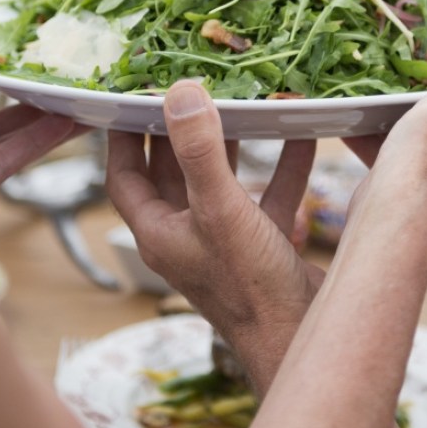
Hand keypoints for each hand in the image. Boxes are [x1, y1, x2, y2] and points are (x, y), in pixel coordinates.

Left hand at [107, 81, 318, 339]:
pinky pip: (267, 195)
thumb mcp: (221, 210)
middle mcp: (186, 236)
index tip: (131, 94)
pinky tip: (303, 136)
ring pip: (221, 181)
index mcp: (158, 231)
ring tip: (246, 102)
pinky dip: (282, 166)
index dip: (123, 134)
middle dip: (182, 130)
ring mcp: (224, 242)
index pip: (124, 174)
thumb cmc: (250, 287)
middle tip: (192, 85)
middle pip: (173, 171)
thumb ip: (200, 152)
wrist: (301, 342)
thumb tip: (181, 92)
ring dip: (233, 144)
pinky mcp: (263, 247)